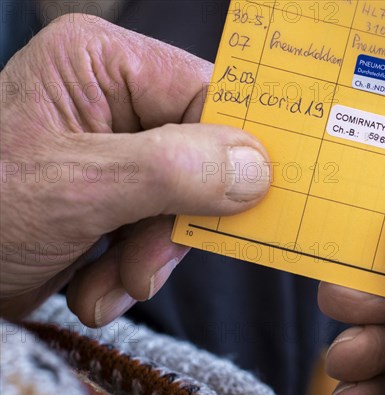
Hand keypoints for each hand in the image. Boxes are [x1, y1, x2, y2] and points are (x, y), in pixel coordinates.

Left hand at [0, 14, 269, 325]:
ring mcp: (115, 152)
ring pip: (182, 204)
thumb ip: (173, 170)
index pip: (206, 96)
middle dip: (174, 226)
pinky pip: (156, 231)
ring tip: (108, 288)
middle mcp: (115, 100)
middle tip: (145, 269)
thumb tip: (258, 168)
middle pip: (200, 158)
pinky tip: (93, 289)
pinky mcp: (112, 197)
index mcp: (105, 64)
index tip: (249, 206)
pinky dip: (132, 271)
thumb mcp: (76, 187)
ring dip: (150, 259)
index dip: (234, 152)